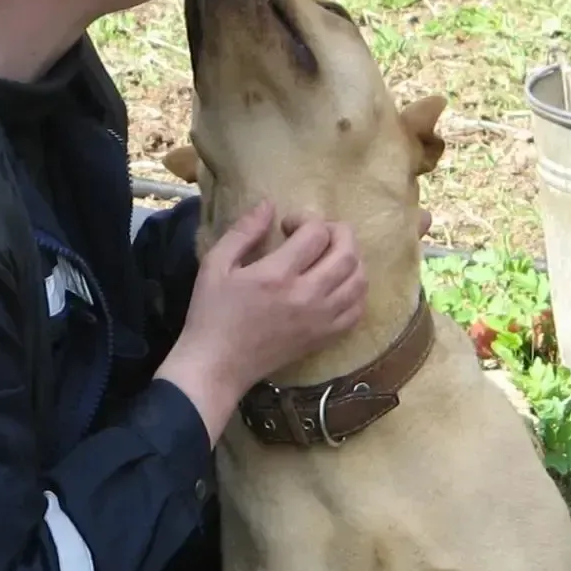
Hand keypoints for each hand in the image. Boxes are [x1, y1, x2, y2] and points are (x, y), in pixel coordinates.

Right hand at [157, 201, 365, 441]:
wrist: (218, 366)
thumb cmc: (211, 314)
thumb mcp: (215, 265)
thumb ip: (243, 232)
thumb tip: (269, 205)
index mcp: (277, 275)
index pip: (316, 234)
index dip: (306, 219)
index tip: (288, 225)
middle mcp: (307, 296)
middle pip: (347, 254)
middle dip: (338, 232)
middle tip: (318, 233)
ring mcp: (320, 320)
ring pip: (359, 281)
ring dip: (352, 260)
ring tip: (331, 256)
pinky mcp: (324, 338)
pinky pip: (357, 310)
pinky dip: (356, 292)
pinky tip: (339, 285)